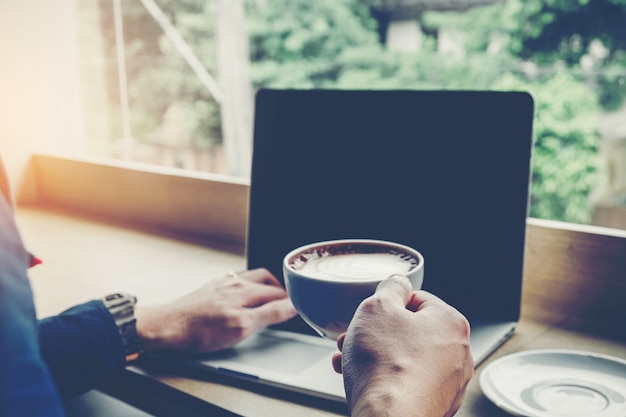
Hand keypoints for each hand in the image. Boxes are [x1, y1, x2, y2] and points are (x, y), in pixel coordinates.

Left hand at [135, 268, 296, 352]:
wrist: (167, 327)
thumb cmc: (200, 330)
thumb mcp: (241, 327)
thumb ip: (269, 314)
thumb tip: (291, 306)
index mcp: (245, 290)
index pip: (278, 293)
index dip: (291, 301)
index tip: (300, 308)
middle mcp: (233, 282)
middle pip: (265, 279)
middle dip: (279, 288)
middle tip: (287, 300)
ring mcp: (220, 284)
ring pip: (249, 277)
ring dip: (263, 284)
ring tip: (269, 294)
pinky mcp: (209, 290)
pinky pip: (233, 280)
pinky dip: (245, 285)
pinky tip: (242, 295)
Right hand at [332, 275, 473, 416]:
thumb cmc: (384, 365)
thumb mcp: (377, 307)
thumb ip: (390, 287)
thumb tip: (398, 283)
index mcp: (450, 321)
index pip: (416, 299)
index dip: (386, 305)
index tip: (370, 316)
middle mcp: (458, 352)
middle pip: (410, 330)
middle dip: (376, 333)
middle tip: (353, 339)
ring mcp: (449, 382)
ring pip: (406, 357)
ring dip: (376, 355)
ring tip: (350, 361)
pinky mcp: (437, 404)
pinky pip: (409, 382)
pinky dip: (388, 378)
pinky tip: (364, 381)